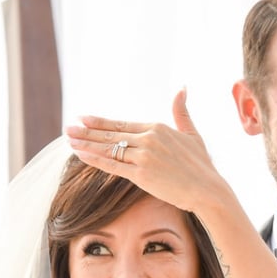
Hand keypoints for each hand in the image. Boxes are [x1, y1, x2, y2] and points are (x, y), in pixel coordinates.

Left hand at [65, 89, 224, 212]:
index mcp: (158, 128)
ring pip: (108, 148)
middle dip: (87, 131)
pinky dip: (95, 159)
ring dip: (86, 144)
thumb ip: (182, 112)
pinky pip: (112, 165)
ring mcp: (144, 156)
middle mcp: (149, 139)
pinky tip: (81, 154)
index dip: (100, 122)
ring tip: (69, 139)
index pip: (122, 124)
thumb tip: (182, 88)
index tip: (84, 118)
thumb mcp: (192, 134)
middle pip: (111, 134)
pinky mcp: (141, 175)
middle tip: (68, 128)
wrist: (208, 190)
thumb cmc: (202, 166)